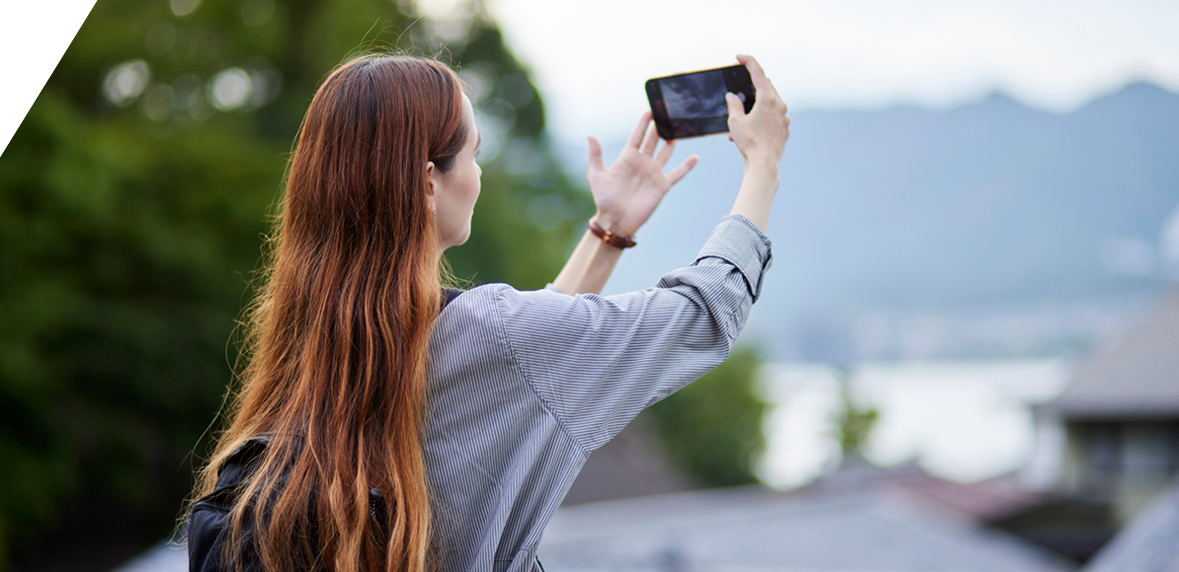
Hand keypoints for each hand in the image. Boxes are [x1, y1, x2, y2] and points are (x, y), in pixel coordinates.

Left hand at [586, 112, 698, 237]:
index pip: (637, 136)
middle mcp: (642, 163)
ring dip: (671, 141)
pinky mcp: (662, 185)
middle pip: (653, 140)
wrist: (615, 220)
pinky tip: (695, 157)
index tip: (650, 111)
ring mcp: (653, 173)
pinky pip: (677, 174)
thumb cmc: (604, 199)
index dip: (643, 123)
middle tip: (666, 113)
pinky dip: (687, 166)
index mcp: (627, 158)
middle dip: (659, 127)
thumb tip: (590, 135)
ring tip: (678, 128)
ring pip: (665, 152)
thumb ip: (596, 155)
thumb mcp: (596, 175)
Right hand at [726, 54, 789, 168]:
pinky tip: (750, 129)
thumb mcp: (735, 122)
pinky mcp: (785, 129)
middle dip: (752, 84)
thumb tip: (732, 97)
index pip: (758, 72)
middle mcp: (780, 105)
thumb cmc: (750, 143)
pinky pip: (773, 117)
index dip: (748, 61)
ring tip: (742, 114)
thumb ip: (733, 105)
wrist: (764, 165)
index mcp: (768, 99)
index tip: (739, 57)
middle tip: (740, 85)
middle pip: (766, 86)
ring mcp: (784, 118)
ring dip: (756, 103)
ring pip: (770, 102)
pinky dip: (762, 117)